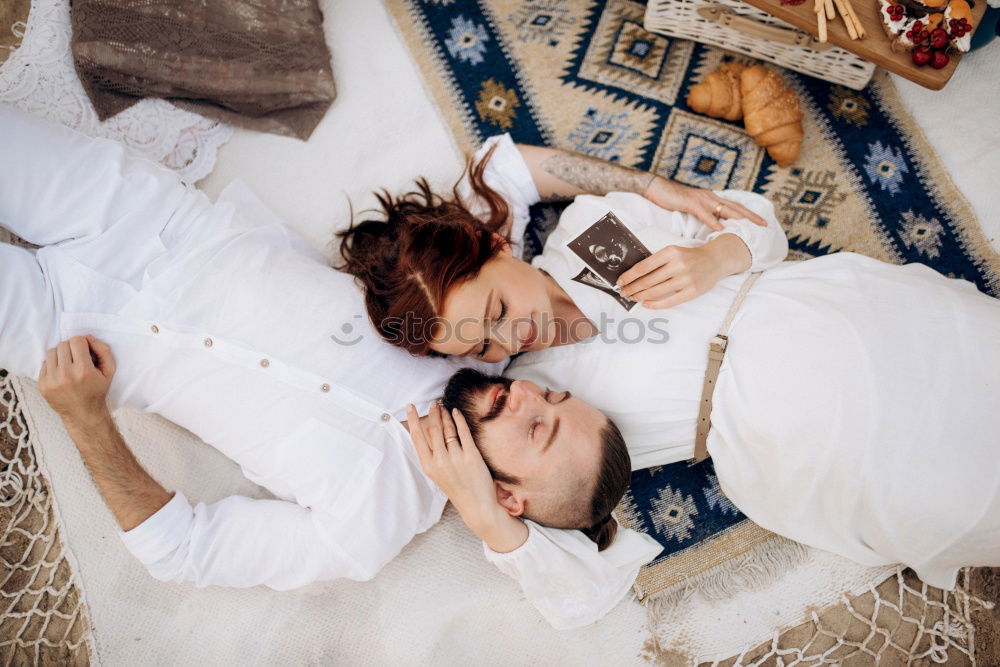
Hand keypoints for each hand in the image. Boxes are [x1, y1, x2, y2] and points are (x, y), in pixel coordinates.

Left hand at [38, 335, 115, 426]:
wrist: (83, 414)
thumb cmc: (97, 390)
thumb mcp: (109, 371)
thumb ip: (103, 350)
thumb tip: (88, 337)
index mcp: (84, 371)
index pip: (76, 341)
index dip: (82, 344)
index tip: (85, 351)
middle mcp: (66, 375)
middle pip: (63, 345)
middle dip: (71, 348)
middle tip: (76, 358)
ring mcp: (52, 381)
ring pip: (52, 352)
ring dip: (60, 355)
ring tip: (67, 364)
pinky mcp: (43, 385)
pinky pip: (44, 364)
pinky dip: (53, 365)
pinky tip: (61, 373)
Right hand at [406, 403, 501, 535]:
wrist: (477, 505)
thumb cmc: (456, 489)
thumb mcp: (437, 475)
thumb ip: (431, 456)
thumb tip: (427, 433)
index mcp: (428, 466)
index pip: (417, 438)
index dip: (412, 420)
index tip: (410, 407)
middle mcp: (440, 461)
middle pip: (433, 430)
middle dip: (433, 413)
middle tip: (433, 403)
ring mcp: (456, 458)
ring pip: (447, 429)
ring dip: (444, 415)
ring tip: (443, 407)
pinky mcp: (471, 455)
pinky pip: (463, 432)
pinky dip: (459, 419)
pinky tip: (456, 412)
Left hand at [617, 235, 749, 308]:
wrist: (716, 260)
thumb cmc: (690, 257)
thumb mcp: (673, 252)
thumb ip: (657, 261)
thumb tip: (633, 275)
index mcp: (671, 252)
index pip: (644, 266)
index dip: (629, 276)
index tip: (620, 281)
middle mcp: (678, 265)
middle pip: (647, 281)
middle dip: (632, 288)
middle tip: (623, 292)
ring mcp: (686, 279)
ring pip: (656, 292)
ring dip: (640, 296)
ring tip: (632, 298)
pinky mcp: (692, 292)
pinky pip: (669, 302)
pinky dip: (654, 304)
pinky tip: (646, 304)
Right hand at [644, 177, 765, 230]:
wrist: (655, 187)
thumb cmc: (671, 198)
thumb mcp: (691, 207)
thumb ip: (703, 214)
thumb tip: (712, 226)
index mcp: (711, 198)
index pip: (734, 206)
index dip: (748, 213)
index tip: (760, 222)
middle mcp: (710, 197)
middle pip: (736, 207)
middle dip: (751, 216)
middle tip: (765, 224)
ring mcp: (701, 199)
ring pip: (725, 209)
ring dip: (739, 218)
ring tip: (750, 227)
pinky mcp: (691, 202)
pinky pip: (705, 214)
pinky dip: (714, 222)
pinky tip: (721, 229)